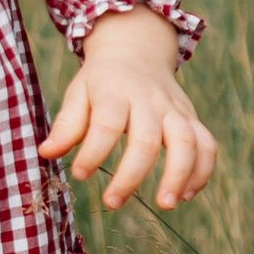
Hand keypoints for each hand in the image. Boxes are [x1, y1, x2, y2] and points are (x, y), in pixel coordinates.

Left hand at [40, 9, 216, 210]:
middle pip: (146, 139)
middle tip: (113, 203)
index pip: (107, 123)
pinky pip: (207, 144)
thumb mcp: (78, 92)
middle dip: (132, 175)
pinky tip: (186, 195)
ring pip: (186, 141)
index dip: (93, 151)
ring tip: (165, 205)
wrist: (137, 49)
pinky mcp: (191, 118)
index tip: (80, 175)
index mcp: (116, 92)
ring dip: (179, 175)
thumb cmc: (102, 80)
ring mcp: (174, 109)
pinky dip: (203, 171)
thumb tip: (46, 153)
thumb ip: (66, 124)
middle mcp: (149, 100)